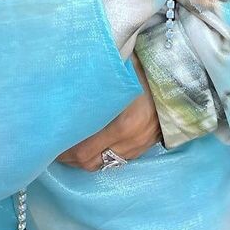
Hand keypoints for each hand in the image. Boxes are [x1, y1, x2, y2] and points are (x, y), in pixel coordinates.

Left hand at [54, 53, 161, 169]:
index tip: (49, 141)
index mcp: (123, 124)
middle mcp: (132, 140)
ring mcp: (141, 145)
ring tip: (69, 149)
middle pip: (92, 162)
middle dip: (70, 159)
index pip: (84, 150)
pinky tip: (92, 147)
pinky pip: (119, 159)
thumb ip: (92, 91)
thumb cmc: (142, 66)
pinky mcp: (147, 145)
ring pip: (105, 164)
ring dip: (85, 159)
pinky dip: (103, 156)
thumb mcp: (114, 75)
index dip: (64, 151)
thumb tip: (63, 97)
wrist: (180, 73)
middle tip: (54, 147)